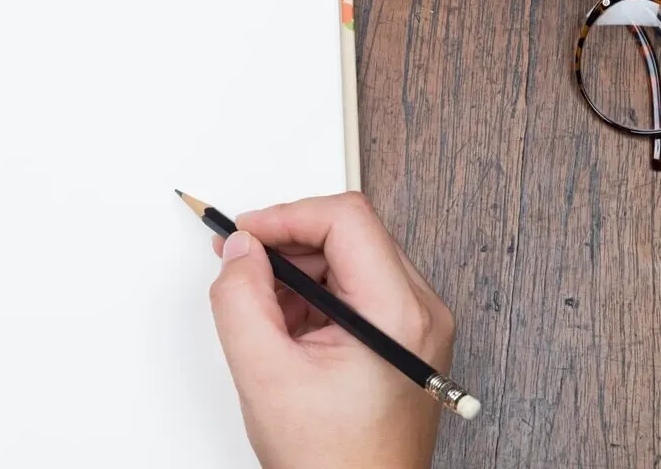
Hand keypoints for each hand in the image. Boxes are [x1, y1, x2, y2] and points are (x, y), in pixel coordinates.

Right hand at [209, 193, 454, 468]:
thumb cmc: (332, 462)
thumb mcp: (264, 372)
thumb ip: (241, 297)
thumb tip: (239, 249)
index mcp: (397, 314)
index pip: (345, 219)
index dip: (286, 215)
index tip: (245, 232)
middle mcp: (421, 312)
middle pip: (350, 233)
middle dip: (288, 240)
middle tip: (241, 259)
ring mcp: (417, 326)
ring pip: (351, 258)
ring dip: (299, 269)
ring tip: (262, 305)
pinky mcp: (406, 338)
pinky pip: (357, 288)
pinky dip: (315, 294)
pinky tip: (286, 326)